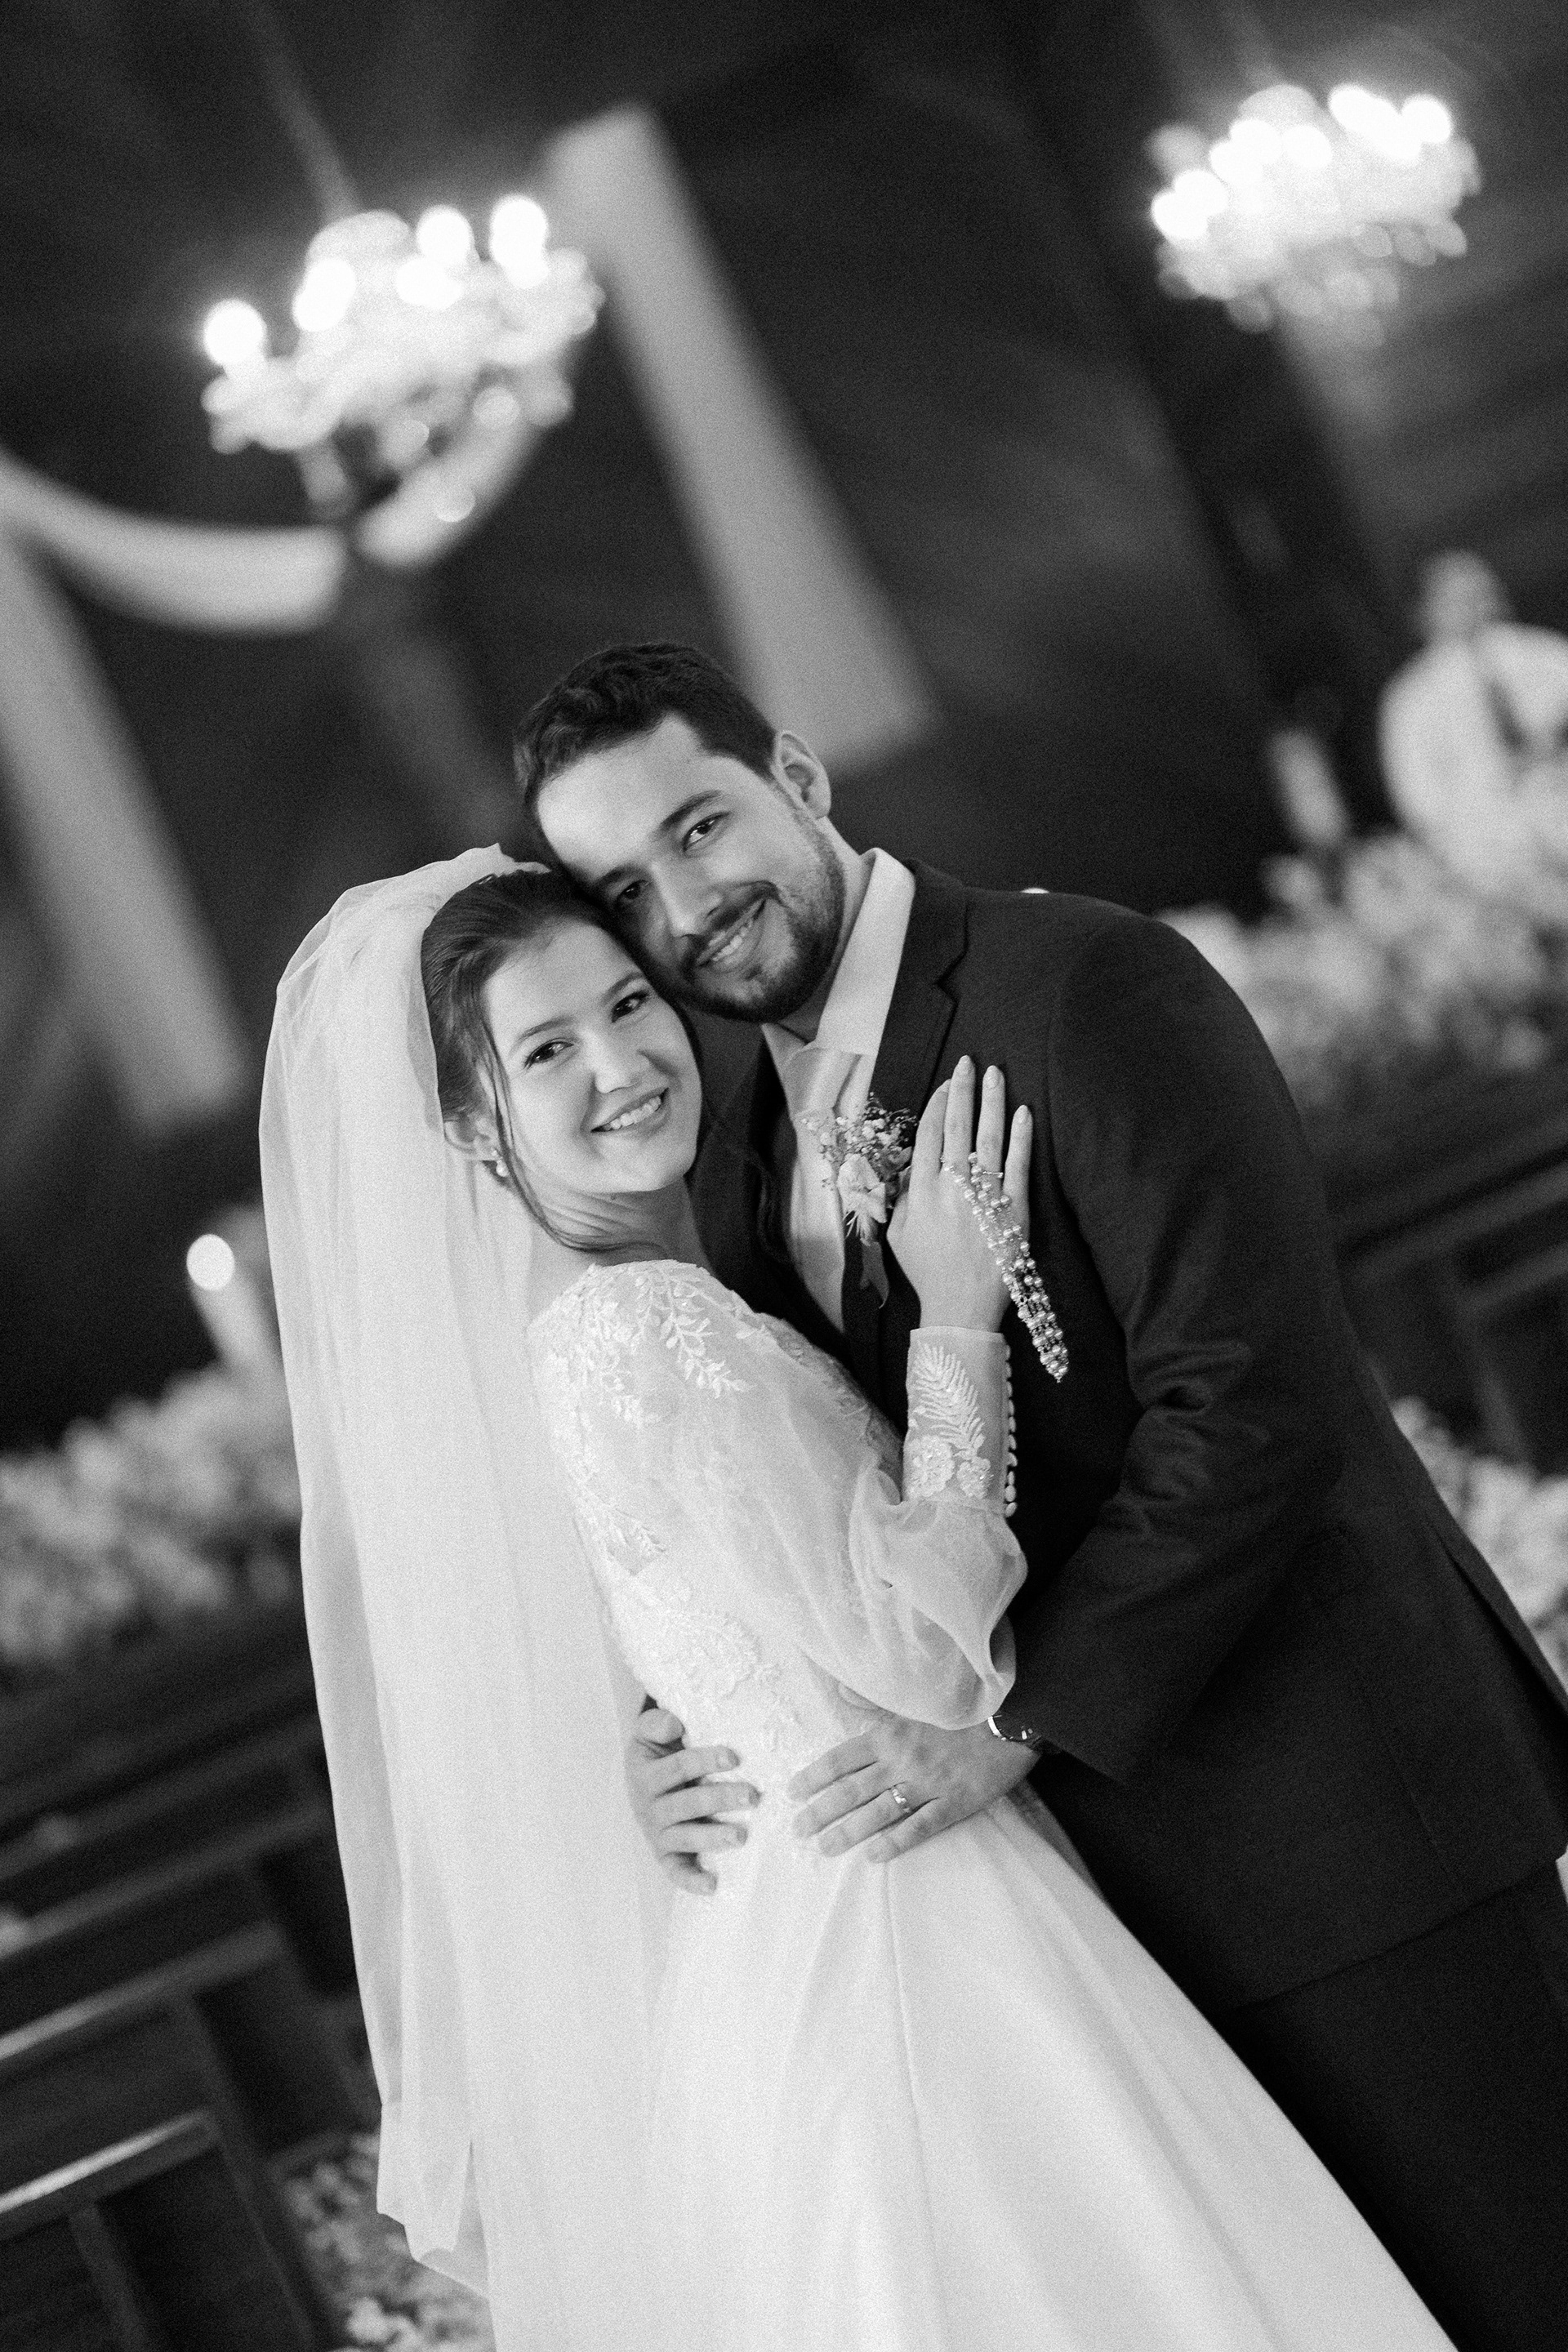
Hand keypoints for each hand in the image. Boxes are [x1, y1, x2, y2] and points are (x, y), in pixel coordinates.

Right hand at [625, 1706, 759, 1894]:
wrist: (641, 1777)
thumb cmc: (657, 1751)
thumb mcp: (649, 1731)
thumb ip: (657, 1723)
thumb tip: (674, 1724)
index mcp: (645, 1774)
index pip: (678, 1767)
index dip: (705, 1761)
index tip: (735, 1757)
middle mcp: (648, 1807)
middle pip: (686, 1804)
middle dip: (720, 1799)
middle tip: (753, 1795)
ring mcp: (656, 1833)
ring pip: (684, 1837)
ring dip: (712, 1837)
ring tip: (740, 1836)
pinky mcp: (664, 1855)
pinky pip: (675, 1871)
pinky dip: (691, 1880)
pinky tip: (713, 1886)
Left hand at [786, 1708, 1037, 1862]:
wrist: (1011, 1718)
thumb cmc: (960, 1710)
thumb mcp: (912, 1701)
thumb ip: (872, 1701)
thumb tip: (838, 1689)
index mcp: (890, 1733)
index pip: (841, 1758)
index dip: (814, 1776)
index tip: (792, 1792)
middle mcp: (902, 1760)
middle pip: (852, 1790)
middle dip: (821, 1811)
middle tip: (798, 1829)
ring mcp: (927, 1784)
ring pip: (878, 1812)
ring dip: (848, 1831)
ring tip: (825, 1847)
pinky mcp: (953, 1803)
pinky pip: (919, 1827)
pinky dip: (896, 1842)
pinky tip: (875, 1856)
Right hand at [887, 1058, 1030, 1330]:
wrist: (960, 1307)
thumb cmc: (927, 1272)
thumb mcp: (898, 1234)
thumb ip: (901, 1196)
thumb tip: (910, 1165)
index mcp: (921, 1192)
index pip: (928, 1135)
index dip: (936, 1104)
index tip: (945, 1084)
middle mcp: (951, 1188)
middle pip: (957, 1127)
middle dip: (962, 1090)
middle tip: (969, 1062)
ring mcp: (984, 1197)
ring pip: (988, 1138)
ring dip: (992, 1102)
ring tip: (995, 1074)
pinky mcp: (1015, 1210)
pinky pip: (1018, 1165)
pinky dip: (1021, 1137)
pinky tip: (1023, 1113)